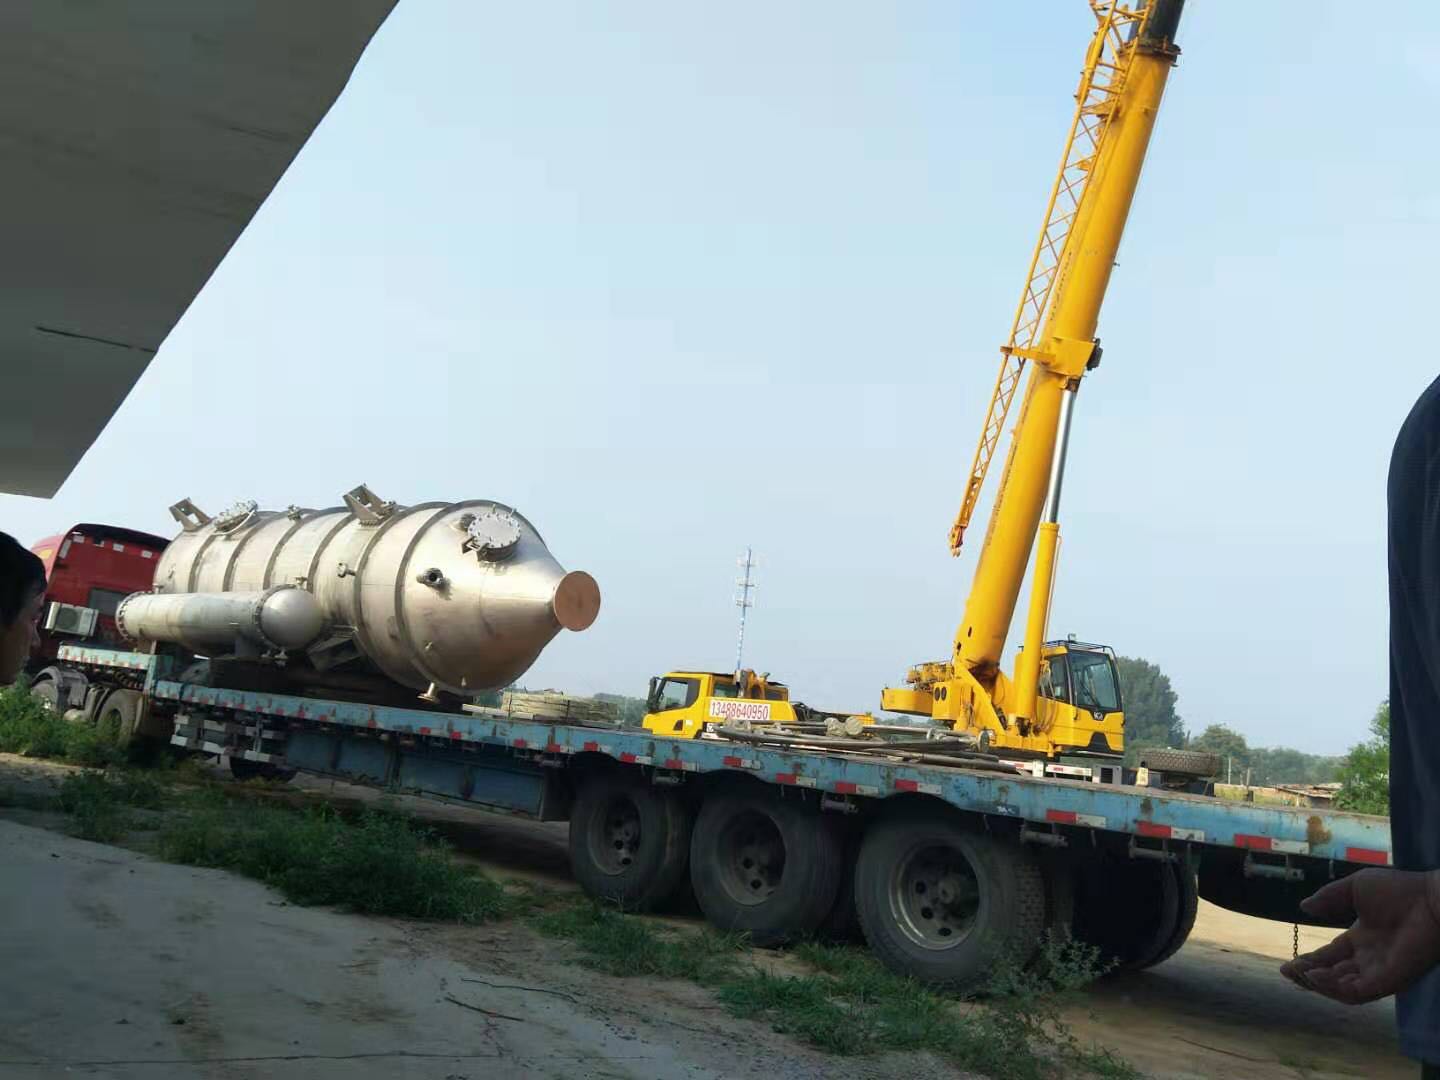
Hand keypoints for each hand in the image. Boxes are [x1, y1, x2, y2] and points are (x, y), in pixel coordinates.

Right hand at [1280, 868, 1439, 1003]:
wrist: (1430, 899)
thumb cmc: (1399, 890)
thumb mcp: (1355, 888)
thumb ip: (1329, 897)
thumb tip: (1303, 907)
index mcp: (1361, 940)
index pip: (1330, 957)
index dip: (1309, 961)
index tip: (1288, 964)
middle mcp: (1369, 960)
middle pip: (1333, 977)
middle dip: (1309, 976)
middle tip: (1287, 971)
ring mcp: (1379, 972)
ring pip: (1343, 990)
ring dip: (1320, 985)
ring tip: (1302, 974)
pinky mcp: (1389, 981)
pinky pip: (1358, 992)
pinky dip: (1335, 988)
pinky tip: (1318, 975)